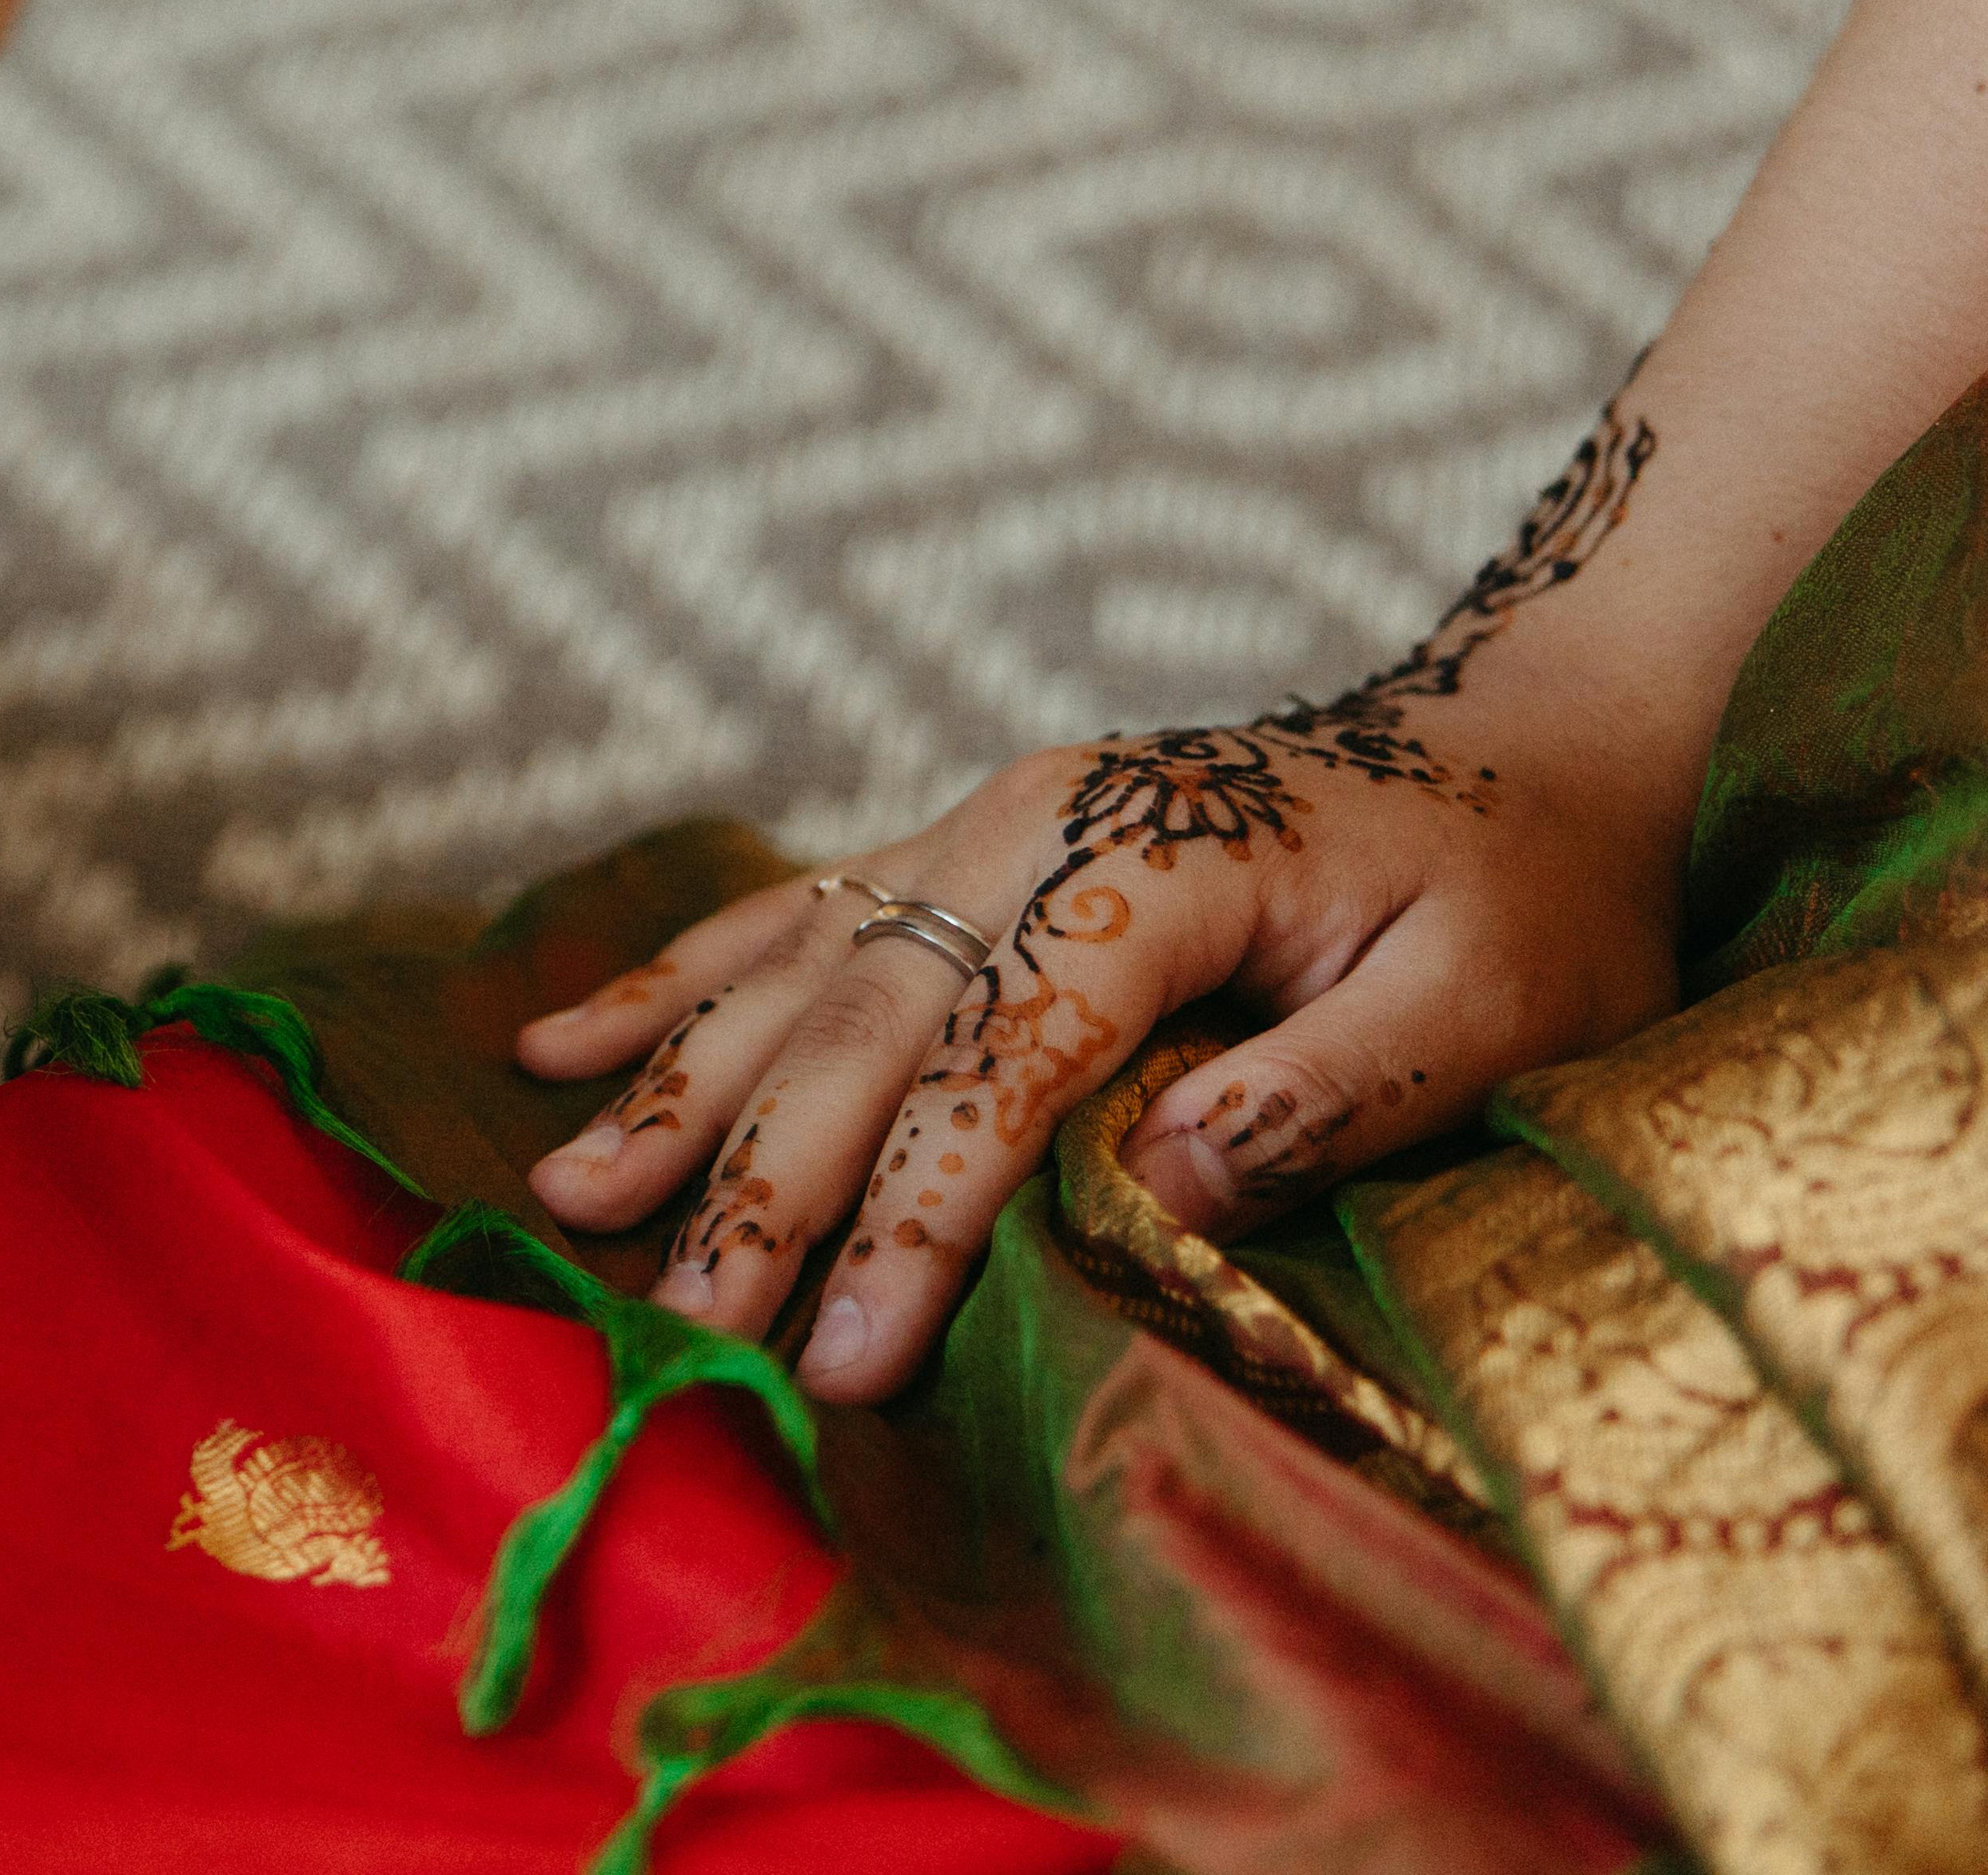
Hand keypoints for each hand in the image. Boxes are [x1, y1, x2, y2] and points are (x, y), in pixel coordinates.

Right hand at [512, 671, 1689, 1401]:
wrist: (1522, 738)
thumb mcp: (1496, 1005)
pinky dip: (676, 980)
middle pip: (861, 1026)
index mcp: (1147, 863)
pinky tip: (563, 1036)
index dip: (909, 1217)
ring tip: (562, 1186)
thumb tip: (1166, 1190)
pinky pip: (792, 914)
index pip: (996, 1066)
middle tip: (675, 1321)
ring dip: (671, 1085)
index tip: (839, 1356)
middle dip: (754, 1184)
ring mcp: (983, 821)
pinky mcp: (967, 841)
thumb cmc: (1532, 893)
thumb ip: (1333, 1093)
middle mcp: (1030, 824)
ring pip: (793, 970)